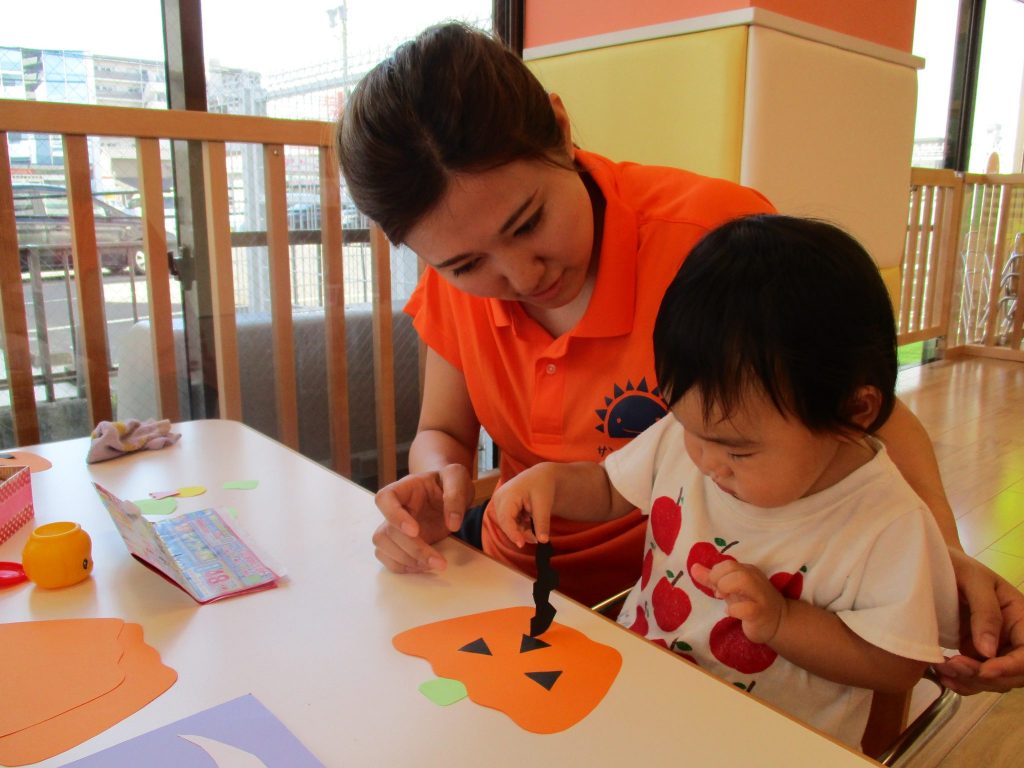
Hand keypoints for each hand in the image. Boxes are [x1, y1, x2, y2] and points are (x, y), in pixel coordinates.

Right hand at [372, 464, 473, 572]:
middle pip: (386, 531)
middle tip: (438, 561)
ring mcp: (394, 527)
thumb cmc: (449, 481)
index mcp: (404, 488)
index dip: (394, 516)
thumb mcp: (457, 477)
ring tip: (433, 564)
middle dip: (412, 549)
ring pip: (383, 546)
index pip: (384, 498)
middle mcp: (394, 509)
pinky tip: (424, 567)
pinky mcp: (400, 543)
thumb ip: (455, 495)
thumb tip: (452, 524)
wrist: (449, 493)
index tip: (415, 531)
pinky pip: (389, 558)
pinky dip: (404, 567)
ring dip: (406, 560)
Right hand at [489, 464, 557, 547]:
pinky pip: (510, 522)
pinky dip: (520, 527)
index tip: (521, 544)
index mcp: (508, 495)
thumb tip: (543, 541)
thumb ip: (542, 523)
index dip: (512, 533)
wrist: (541, 476)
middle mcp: (500, 499)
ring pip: (508, 525)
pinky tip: (530, 525)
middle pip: (505, 523)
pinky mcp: (504, 508)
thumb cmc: (542, 486)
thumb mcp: (544, 504)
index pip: (506, 518)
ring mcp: (500, 503)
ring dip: (521, 531)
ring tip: (536, 534)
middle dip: (519, 534)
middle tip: (535, 540)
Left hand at [692, 560, 785, 643]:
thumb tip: (693, 568)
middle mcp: (754, 579)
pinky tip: (730, 612)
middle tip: (719, 594)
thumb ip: (712, 579)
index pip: (727, 563)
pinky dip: (734, 609)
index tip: (715, 587)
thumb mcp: (731, 589)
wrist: (779, 623)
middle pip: (733, 567)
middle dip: (719, 579)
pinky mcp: (761, 613)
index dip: (716, 574)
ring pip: (743, 580)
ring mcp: (759, 596)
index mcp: (747, 571)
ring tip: (723, 599)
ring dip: (726, 588)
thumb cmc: (751, 603)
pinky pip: (747, 608)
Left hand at [933, 549, 1023, 693]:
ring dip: (971, 681)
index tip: (985, 670)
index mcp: (1021, 616)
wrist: (933, 565)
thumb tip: (988, 651)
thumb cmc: (958, 565)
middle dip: (985, 676)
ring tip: (943, 670)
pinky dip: (963, 682)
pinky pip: (976, 678)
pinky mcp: (975, 654)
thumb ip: (985, 612)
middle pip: (1015, 673)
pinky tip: (945, 677)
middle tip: (954, 666)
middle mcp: (1012, 636)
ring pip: (995, 680)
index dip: (1011, 667)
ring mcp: (994, 647)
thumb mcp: (974, 580)